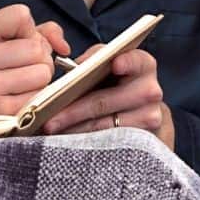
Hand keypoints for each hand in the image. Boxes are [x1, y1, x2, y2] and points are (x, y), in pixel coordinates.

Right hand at [0, 5, 69, 123]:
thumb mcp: (10, 45)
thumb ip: (43, 33)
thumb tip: (63, 47)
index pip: (21, 15)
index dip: (31, 32)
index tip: (20, 46)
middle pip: (37, 48)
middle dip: (40, 61)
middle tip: (23, 73)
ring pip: (43, 72)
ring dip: (41, 82)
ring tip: (23, 88)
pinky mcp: (1, 110)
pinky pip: (40, 96)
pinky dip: (38, 100)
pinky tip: (21, 103)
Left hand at [41, 48, 175, 150]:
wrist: (142, 111)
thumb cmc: (117, 82)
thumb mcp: (110, 64)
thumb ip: (95, 58)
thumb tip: (77, 67)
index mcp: (144, 65)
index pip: (136, 61)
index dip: (126, 62)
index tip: (114, 64)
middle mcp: (151, 91)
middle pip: (106, 101)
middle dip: (73, 110)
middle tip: (48, 117)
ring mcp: (149, 118)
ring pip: (103, 125)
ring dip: (74, 127)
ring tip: (51, 129)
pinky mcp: (142, 140)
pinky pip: (107, 141)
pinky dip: (85, 140)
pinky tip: (67, 139)